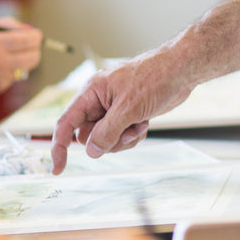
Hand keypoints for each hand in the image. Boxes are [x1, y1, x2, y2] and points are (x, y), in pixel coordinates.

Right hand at [0, 17, 42, 97]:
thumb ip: (9, 25)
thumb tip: (30, 30)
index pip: (31, 40)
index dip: (36, 36)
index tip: (33, 35)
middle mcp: (0, 61)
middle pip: (35, 57)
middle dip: (33, 49)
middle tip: (26, 45)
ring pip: (26, 68)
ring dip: (22, 60)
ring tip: (6, 55)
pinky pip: (14, 77)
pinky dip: (10, 70)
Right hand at [51, 53, 190, 173]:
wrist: (180, 71)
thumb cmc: (154, 78)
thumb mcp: (128, 108)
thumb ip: (107, 132)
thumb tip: (91, 151)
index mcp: (92, 92)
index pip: (66, 122)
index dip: (59, 146)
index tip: (58, 168)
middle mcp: (100, 101)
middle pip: (88, 135)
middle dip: (107, 141)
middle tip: (126, 132)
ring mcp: (114, 108)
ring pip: (106, 139)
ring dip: (122, 139)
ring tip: (139, 125)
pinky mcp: (128, 114)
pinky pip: (121, 136)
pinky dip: (132, 136)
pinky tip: (144, 123)